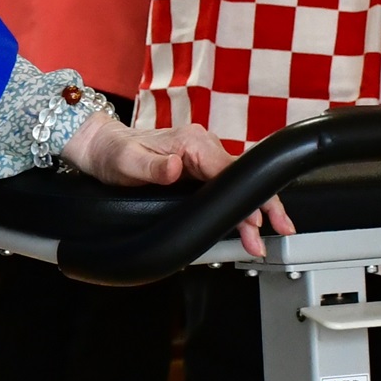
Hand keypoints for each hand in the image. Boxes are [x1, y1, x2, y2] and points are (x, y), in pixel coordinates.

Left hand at [60, 115, 293, 256]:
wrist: (101, 148)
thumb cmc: (112, 153)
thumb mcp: (127, 162)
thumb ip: (152, 167)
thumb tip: (175, 168)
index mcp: (192, 142)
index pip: (229, 170)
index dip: (244, 196)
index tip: (254, 218)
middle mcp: (202, 147)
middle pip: (241, 179)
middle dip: (263, 205)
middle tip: (279, 230)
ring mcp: (202, 159)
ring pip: (236, 185)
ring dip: (254, 209)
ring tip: (263, 238)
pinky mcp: (199, 170)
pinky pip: (225, 187)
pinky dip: (239, 205)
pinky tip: (247, 223)